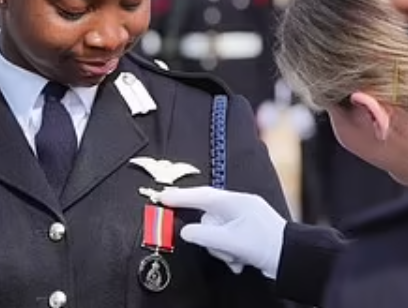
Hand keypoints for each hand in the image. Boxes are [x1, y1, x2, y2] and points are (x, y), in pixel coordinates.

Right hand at [157, 186, 285, 278]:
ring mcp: (243, 220)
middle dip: (211, 238)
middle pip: (208, 219)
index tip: (162, 197)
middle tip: (222, 249)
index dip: (180, 197)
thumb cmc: (266, 245)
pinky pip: (227, 239)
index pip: (201, 196)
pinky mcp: (247, 232)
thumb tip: (185, 232)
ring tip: (236, 258)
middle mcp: (238, 207)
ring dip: (222, 249)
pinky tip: (240, 261)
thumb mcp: (230, 241)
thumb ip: (203, 235)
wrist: (294, 259)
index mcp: (234, 202)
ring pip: (216, 232)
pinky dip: (230, 251)